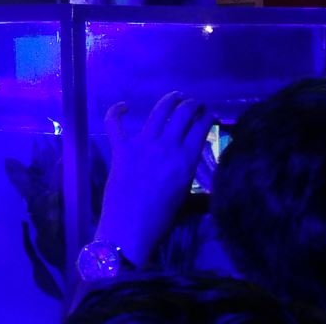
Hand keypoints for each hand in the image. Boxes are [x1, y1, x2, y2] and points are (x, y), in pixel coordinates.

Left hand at [92, 91, 207, 265]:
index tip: (210, 114)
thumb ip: (194, 184)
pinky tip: (124, 106)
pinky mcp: (120, 148)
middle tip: (194, 104)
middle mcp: (166, 147)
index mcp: (185, 161)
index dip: (207, 118)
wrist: (129, 229)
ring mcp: (141, 144)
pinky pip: (115, 124)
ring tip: (176, 96)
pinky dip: (117, 111)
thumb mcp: (186, 201)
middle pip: (182, 115)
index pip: (200, 129)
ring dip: (169, 101)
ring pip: (158, 112)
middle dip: (191, 105)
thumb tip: (208, 184)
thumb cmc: (161, 220)